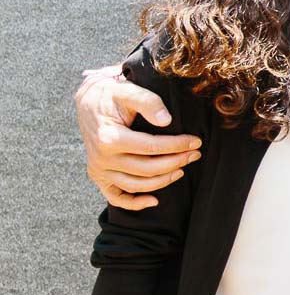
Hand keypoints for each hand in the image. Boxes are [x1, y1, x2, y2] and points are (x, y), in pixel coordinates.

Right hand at [75, 66, 197, 209]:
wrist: (88, 102)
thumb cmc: (111, 95)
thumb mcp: (128, 91)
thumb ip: (148, 102)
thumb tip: (167, 121)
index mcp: (109, 138)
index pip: (151, 147)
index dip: (177, 145)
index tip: (196, 141)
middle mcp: (102, 158)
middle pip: (147, 169)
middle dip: (176, 162)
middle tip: (195, 154)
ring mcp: (99, 169)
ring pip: (136, 185)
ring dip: (163, 180)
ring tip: (182, 168)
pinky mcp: (98, 176)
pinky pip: (116, 197)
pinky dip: (134, 203)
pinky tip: (154, 201)